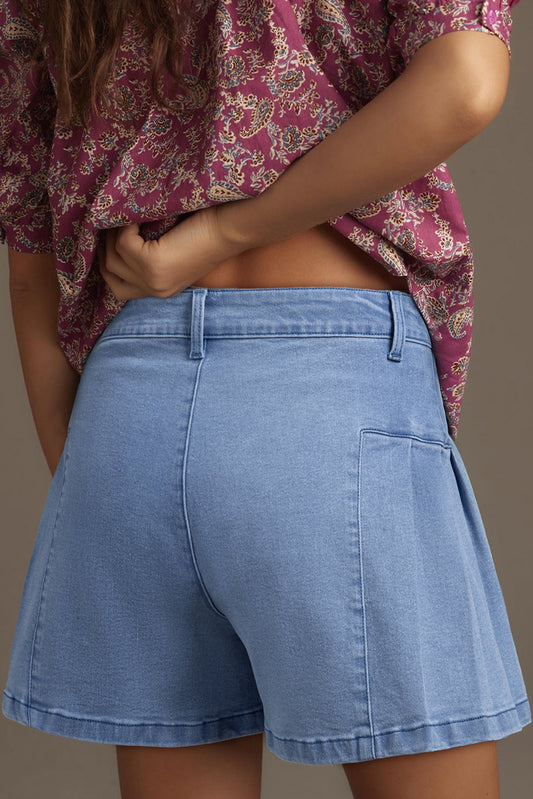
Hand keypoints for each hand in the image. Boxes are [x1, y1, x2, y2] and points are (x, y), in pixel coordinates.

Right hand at [97, 205, 247, 300]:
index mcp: (162, 289)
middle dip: (105, 247)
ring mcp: (154, 279)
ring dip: (114, 234)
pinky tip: (139, 215)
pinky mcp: (153, 263)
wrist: (228, 228)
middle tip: (111, 224)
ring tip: (126, 216)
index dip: (108, 263)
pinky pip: (122, 242)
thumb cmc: (205, 231)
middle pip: (110, 274)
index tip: (105, 240)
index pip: (118, 289)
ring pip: (113, 257)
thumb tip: (111, 238)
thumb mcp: (173, 250)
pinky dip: (126, 226)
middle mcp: (156, 290)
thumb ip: (148, 254)